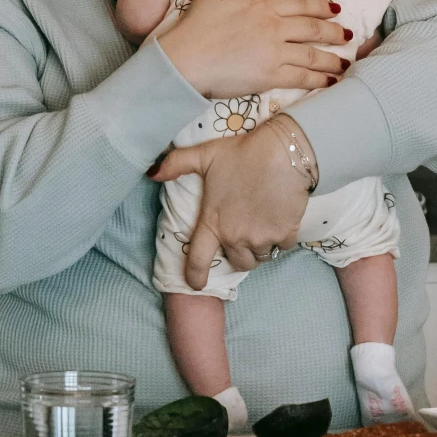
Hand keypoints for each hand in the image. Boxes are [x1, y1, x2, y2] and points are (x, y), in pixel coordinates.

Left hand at [152, 117, 315, 287]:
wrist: (284, 152)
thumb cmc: (242, 153)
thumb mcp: (205, 154)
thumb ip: (176, 164)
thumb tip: (151, 173)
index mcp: (213, 222)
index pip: (198, 260)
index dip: (195, 276)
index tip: (196, 284)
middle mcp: (236, 236)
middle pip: (238, 263)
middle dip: (240, 254)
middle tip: (243, 235)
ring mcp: (261, 237)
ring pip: (261, 257)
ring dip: (260, 247)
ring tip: (261, 226)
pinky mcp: (285, 234)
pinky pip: (281, 246)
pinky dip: (280, 238)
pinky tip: (279, 218)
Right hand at [157, 0, 350, 97]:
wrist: (184, 61)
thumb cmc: (195, 28)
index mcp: (261, 6)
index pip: (299, 3)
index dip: (320, 6)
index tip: (336, 10)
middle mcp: (273, 27)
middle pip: (312, 28)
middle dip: (334, 32)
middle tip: (348, 36)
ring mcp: (274, 52)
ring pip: (312, 54)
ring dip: (332, 58)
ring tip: (345, 62)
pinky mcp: (271, 76)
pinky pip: (302, 78)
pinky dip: (320, 80)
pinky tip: (331, 82)